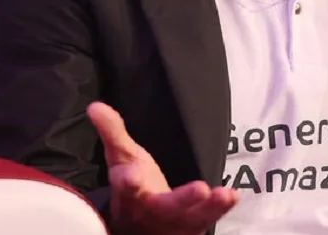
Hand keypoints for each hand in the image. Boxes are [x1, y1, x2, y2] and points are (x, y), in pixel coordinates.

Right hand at [87, 102, 237, 234]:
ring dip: (209, 209)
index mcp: (130, 194)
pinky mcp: (188, 230)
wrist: (137, 226)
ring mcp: (171, 225)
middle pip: (164, 208)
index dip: (129, 184)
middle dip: (182, 200)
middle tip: (201, 189)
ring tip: (226, 193)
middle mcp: (150, 213)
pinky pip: (204, 222)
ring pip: (190, 220)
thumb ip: (113, 132)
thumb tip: (94, 105)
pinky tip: (233, 196)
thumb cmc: (133, 188)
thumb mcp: (122, 159)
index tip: (131, 178)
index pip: (126, 189)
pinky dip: (219, 211)